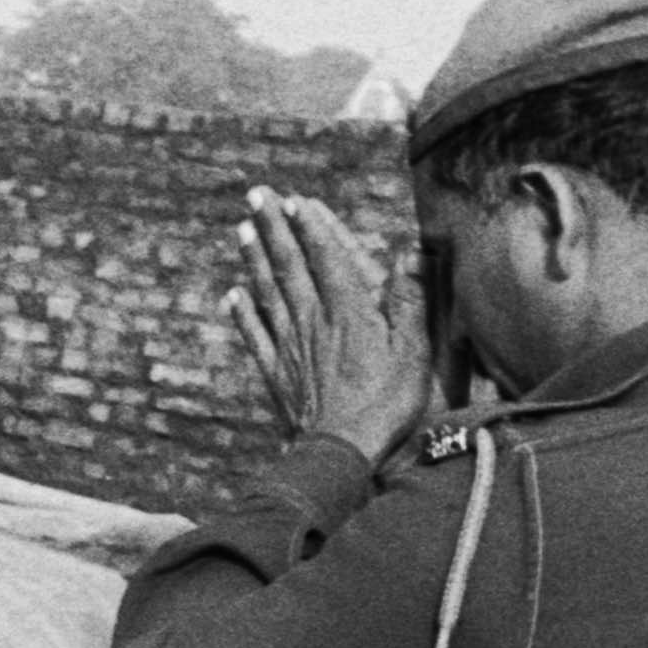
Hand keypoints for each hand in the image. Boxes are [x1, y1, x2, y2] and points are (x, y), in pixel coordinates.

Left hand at [227, 188, 432, 463]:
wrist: (340, 452)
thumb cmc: (386, 405)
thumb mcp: (414, 352)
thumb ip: (411, 301)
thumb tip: (411, 253)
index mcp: (349, 312)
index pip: (327, 257)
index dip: (311, 226)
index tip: (295, 199)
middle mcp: (313, 321)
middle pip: (289, 264)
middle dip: (273, 227)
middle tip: (256, 194)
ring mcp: (289, 346)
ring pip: (267, 291)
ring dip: (254, 257)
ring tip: (241, 228)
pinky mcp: (275, 372)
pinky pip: (254, 334)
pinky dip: (242, 311)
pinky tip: (233, 294)